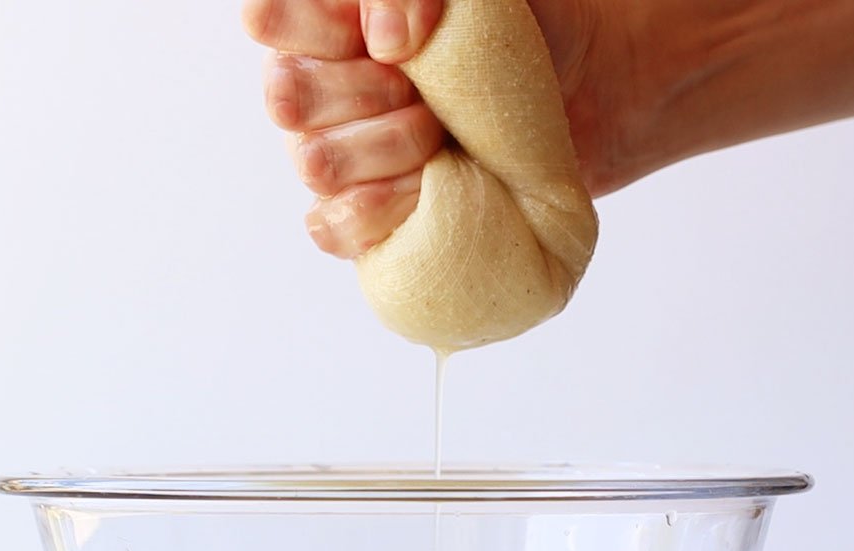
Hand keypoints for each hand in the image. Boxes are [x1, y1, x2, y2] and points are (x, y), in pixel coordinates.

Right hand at [242, 0, 633, 259]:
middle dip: (363, 95)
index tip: (386, 46)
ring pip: (315, 164)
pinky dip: (377, 214)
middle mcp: (325, 83)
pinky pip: (330, 228)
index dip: (312, 32)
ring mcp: (341, 154)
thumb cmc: (527, 25)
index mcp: (335, 18)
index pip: (268, 20)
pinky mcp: (366, 218)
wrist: (584, 97)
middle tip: (422, 93)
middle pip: (289, 97)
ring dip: (385, 151)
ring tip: (439, 139)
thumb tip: (384, 40)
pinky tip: (420, 192)